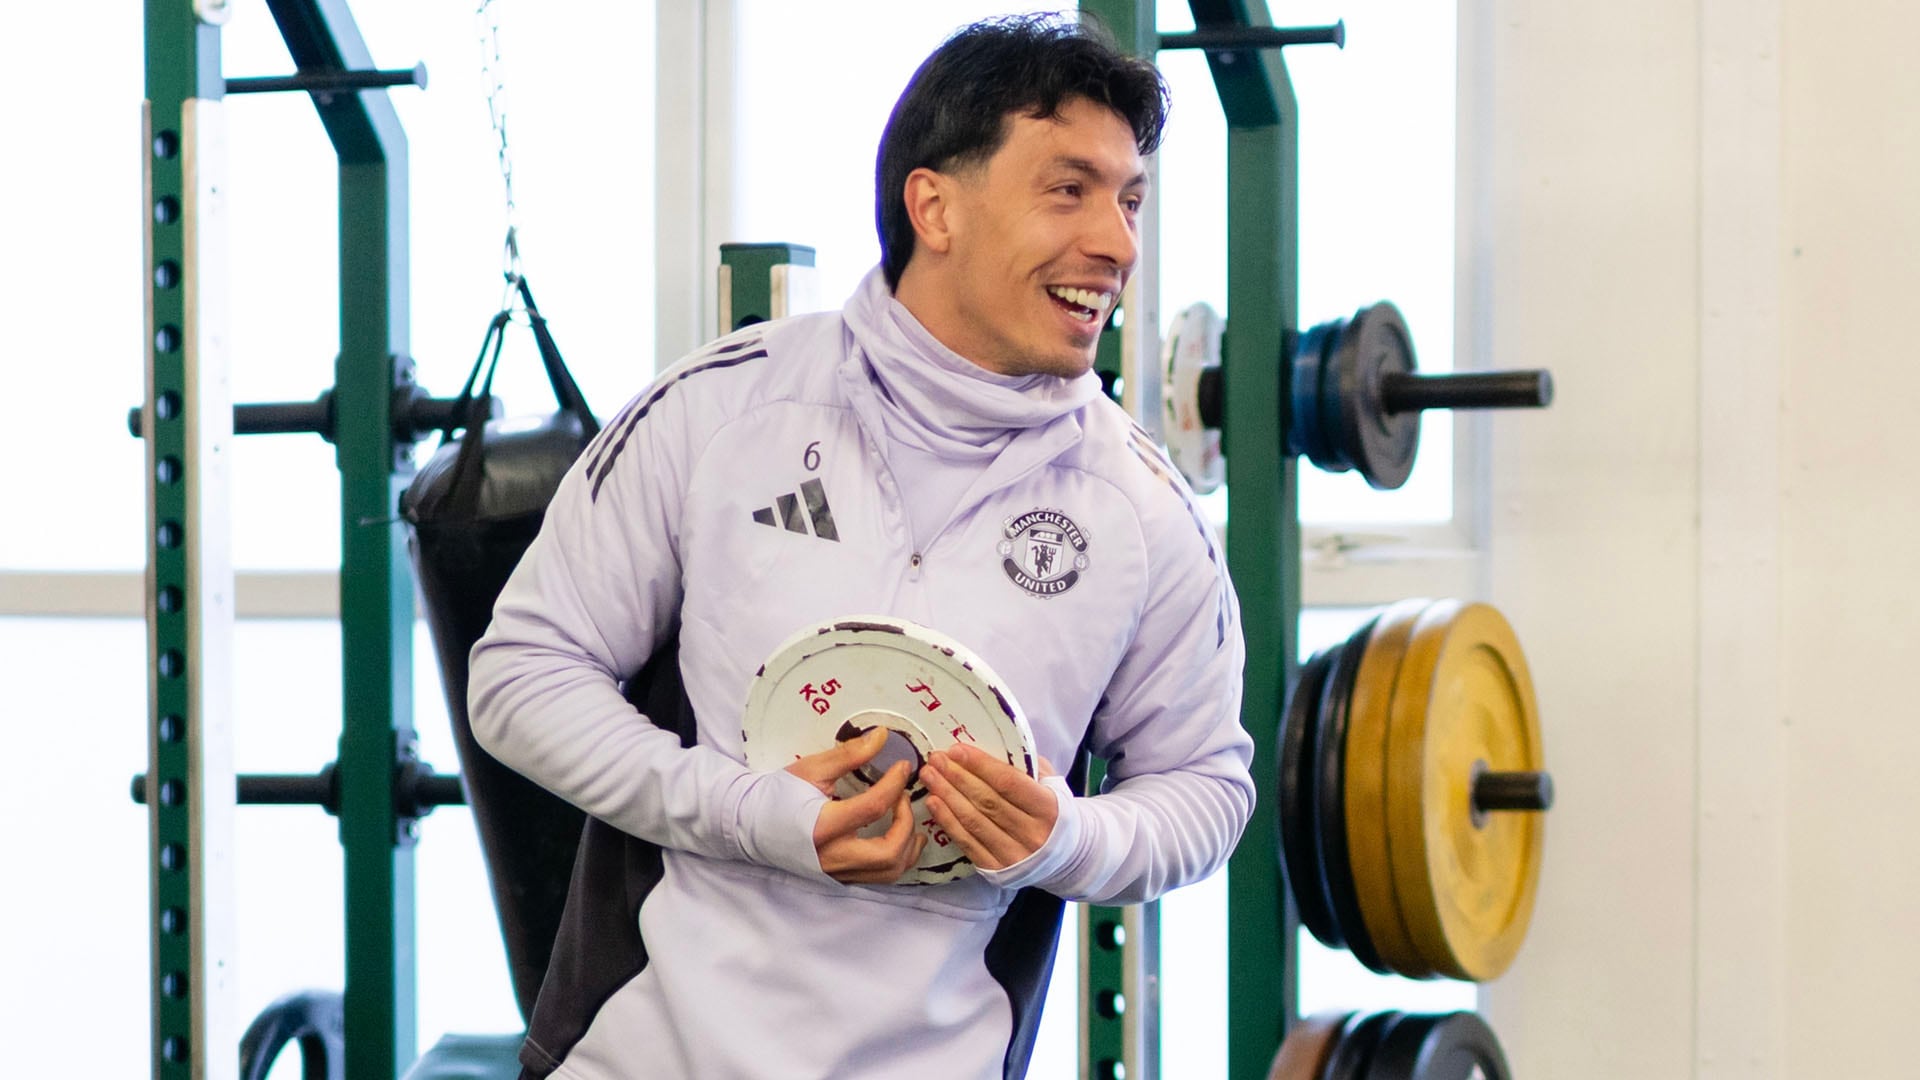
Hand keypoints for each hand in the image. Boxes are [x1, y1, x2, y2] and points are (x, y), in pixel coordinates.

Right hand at [786, 727, 926, 883]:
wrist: (750, 825)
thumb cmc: (778, 794)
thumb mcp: (812, 769)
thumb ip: (849, 754)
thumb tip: (882, 736)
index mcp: (822, 826)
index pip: (872, 808)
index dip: (894, 784)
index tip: (902, 768)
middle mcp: (832, 856)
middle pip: (889, 853)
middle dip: (906, 823)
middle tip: (902, 798)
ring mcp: (837, 872)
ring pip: (889, 871)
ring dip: (908, 845)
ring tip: (908, 819)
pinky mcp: (840, 877)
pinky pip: (880, 876)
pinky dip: (898, 858)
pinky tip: (901, 838)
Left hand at [921, 743, 1059, 871]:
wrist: (1067, 857)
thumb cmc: (1054, 813)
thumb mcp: (1052, 784)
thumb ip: (1028, 767)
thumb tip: (994, 746)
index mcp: (1049, 809)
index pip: (1009, 783)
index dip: (981, 765)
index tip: (956, 750)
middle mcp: (1032, 834)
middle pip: (987, 801)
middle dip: (957, 777)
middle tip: (936, 758)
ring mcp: (1014, 855)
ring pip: (973, 821)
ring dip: (947, 796)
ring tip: (929, 776)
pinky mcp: (997, 870)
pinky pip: (967, 842)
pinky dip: (947, 821)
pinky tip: (933, 802)